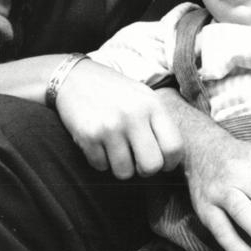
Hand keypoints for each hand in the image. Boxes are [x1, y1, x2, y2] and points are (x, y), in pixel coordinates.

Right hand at [55, 59, 182, 178]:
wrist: (76, 77)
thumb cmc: (116, 91)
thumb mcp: (144, 97)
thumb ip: (158, 122)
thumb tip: (172, 159)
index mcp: (152, 105)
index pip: (174, 147)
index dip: (171, 163)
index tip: (163, 163)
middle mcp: (133, 115)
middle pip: (151, 166)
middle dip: (145, 170)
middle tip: (139, 161)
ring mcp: (110, 126)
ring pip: (125, 172)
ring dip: (121, 166)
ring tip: (118, 149)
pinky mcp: (88, 136)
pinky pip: (101, 167)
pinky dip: (101, 161)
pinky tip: (100, 143)